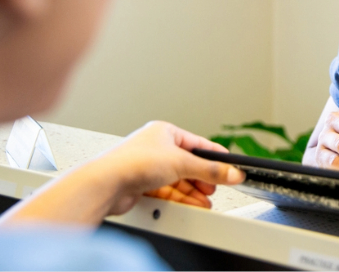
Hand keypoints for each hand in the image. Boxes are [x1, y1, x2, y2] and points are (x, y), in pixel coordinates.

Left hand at [90, 121, 245, 214]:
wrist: (106, 184)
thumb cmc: (132, 162)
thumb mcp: (182, 163)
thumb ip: (210, 171)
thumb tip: (232, 173)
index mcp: (165, 132)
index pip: (197, 144)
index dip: (214, 157)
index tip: (229, 167)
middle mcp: (156, 148)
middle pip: (189, 165)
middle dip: (203, 179)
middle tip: (215, 188)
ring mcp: (148, 167)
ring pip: (178, 181)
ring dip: (193, 192)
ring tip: (206, 202)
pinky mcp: (142, 185)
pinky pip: (168, 192)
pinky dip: (181, 199)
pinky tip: (192, 205)